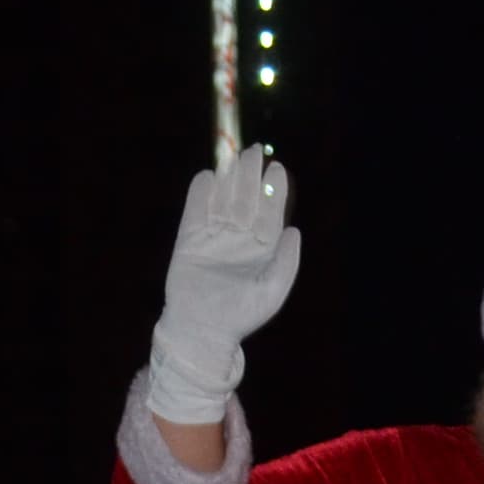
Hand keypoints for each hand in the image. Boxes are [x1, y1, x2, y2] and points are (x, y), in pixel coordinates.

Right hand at [144, 147, 300, 425]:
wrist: (204, 330)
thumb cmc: (242, 316)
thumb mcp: (273, 291)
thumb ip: (287, 262)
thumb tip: (295, 229)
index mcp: (261, 249)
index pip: (269, 212)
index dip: (273, 190)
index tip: (277, 168)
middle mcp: (238, 239)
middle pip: (246, 199)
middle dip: (250, 176)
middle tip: (254, 152)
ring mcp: (213, 237)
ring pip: (222, 200)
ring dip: (228, 178)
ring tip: (234, 157)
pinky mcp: (189, 239)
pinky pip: (195, 211)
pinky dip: (200, 194)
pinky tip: (208, 177)